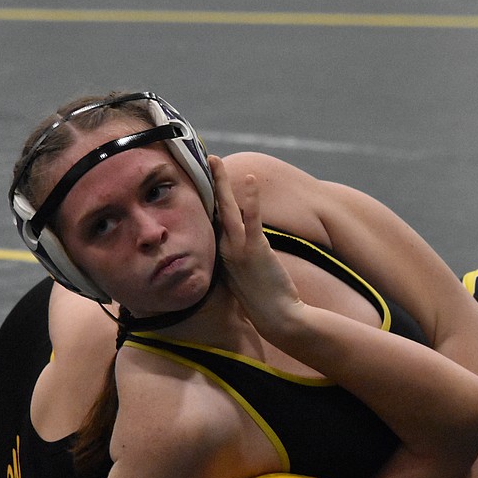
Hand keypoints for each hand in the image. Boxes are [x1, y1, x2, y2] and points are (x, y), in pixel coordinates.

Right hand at [209, 155, 303, 334]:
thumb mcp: (243, 277)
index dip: (206, 197)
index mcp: (221, 254)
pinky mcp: (256, 250)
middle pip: (214, 209)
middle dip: (208, 182)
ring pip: (228, 210)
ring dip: (221, 184)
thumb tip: (234, 251)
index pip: (211, 220)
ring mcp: (239, 249)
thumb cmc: (262, 300)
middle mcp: (225, 249)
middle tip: (204, 159)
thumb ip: (235, 261)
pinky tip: (250, 179)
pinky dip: (251, 198)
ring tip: (215, 161)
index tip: (201, 177)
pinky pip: (253, 219)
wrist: (277, 318)